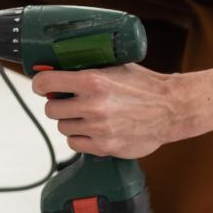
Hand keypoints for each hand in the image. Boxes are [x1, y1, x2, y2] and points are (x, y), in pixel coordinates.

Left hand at [32, 63, 179, 158]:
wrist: (173, 109)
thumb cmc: (144, 85)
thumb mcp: (114, 66)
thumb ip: (86, 68)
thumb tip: (56, 68)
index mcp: (92, 81)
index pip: (46, 83)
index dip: (39, 84)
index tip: (40, 86)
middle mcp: (93, 105)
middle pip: (50, 108)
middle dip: (57, 103)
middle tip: (67, 101)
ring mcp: (99, 128)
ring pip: (62, 126)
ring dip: (70, 121)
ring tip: (85, 115)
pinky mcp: (105, 147)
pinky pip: (74, 144)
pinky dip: (79, 138)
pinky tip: (91, 129)